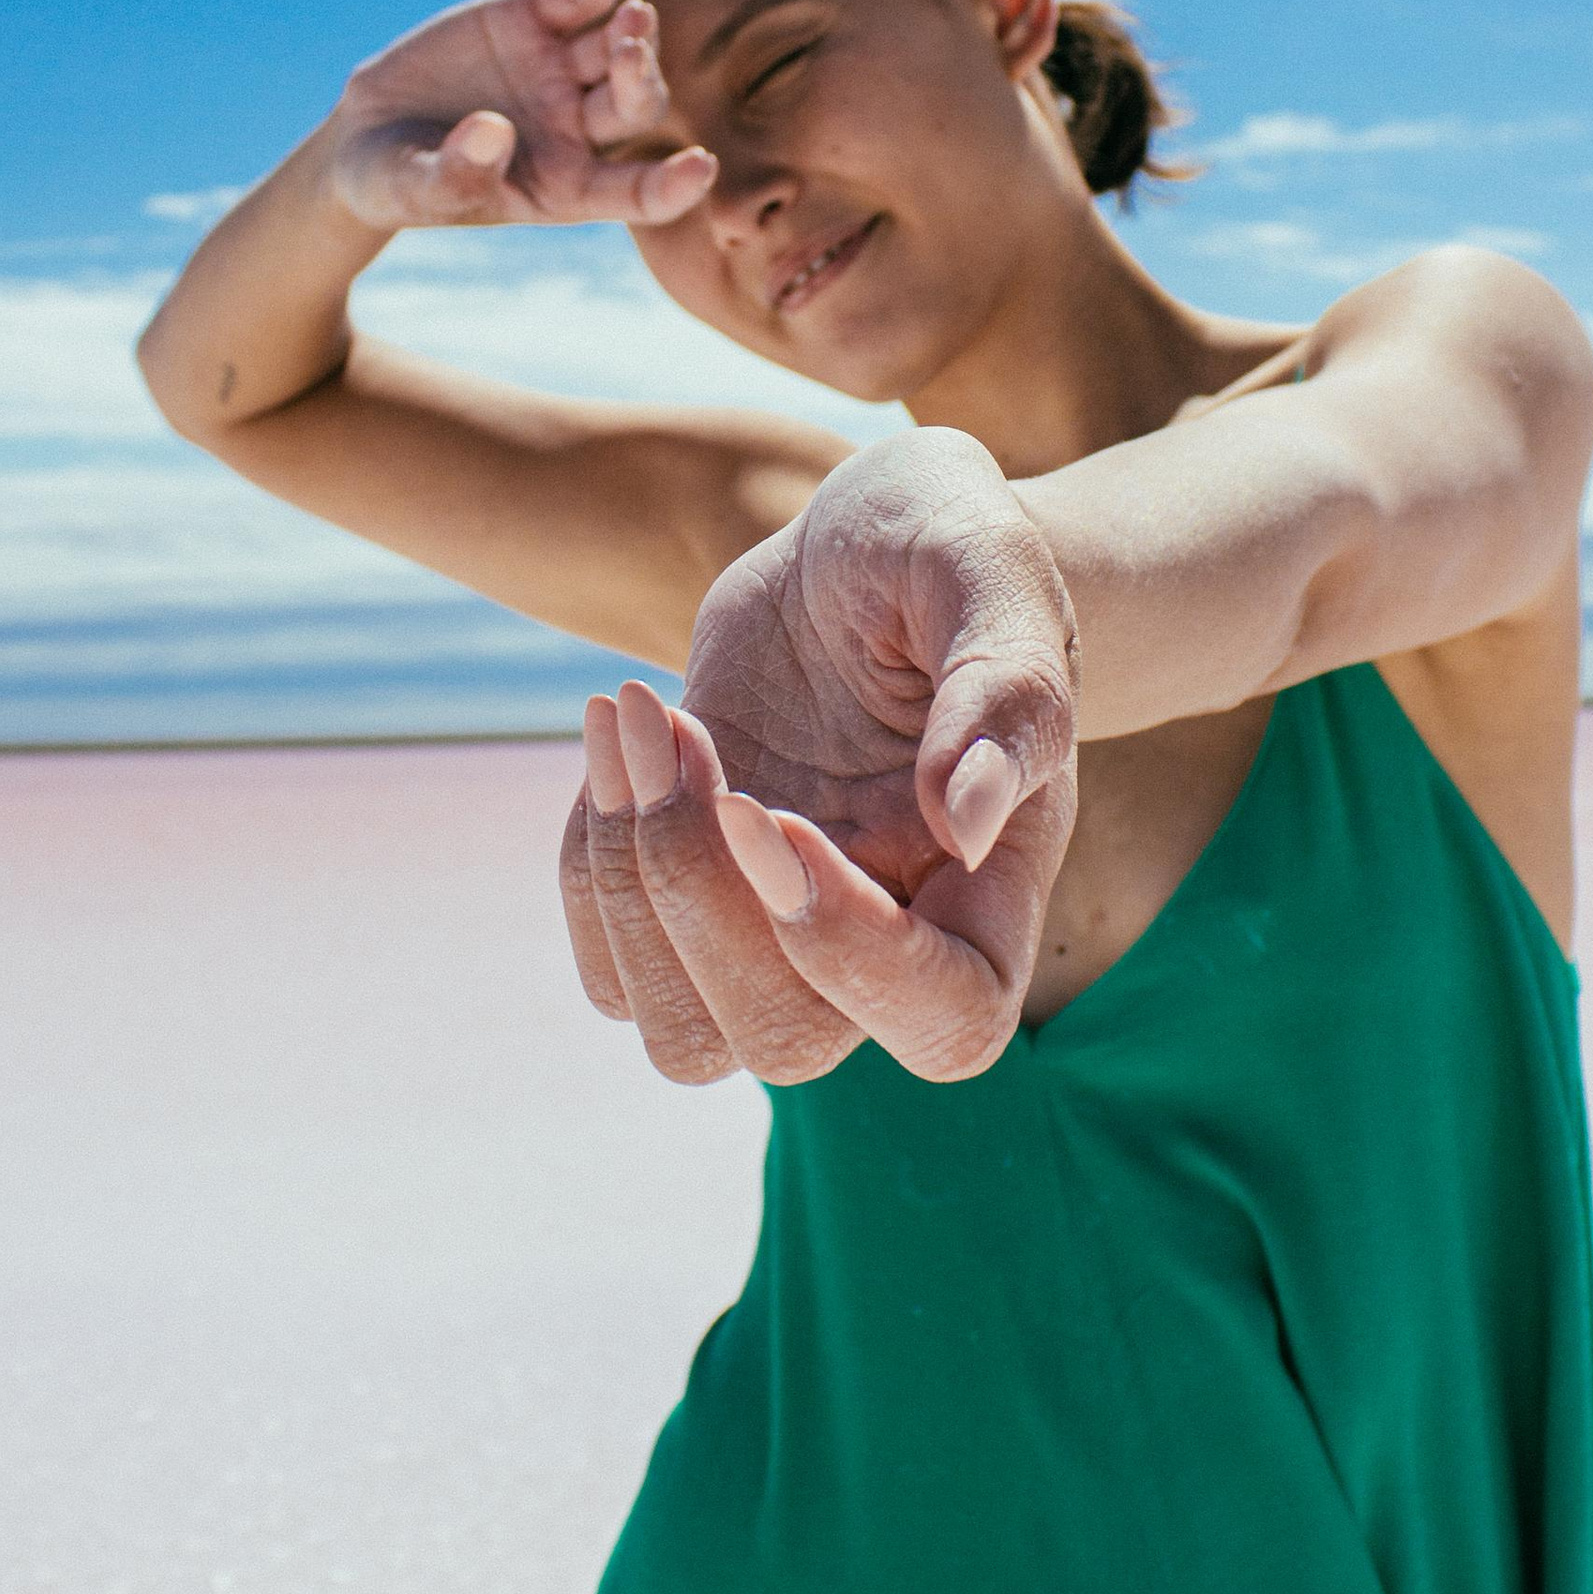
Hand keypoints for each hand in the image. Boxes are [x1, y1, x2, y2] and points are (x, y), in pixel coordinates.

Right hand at [323, 0, 717, 234]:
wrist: (370, 130)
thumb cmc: (401, 180)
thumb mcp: (415, 190)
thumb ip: (456, 173)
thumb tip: (493, 131)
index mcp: (567, 186)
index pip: (636, 193)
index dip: (672, 185)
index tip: (701, 168)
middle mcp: (579, 127)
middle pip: (637, 104)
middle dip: (640, 80)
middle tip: (629, 52)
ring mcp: (561, 69)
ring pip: (620, 47)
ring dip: (631, 31)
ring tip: (629, 12)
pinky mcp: (534, 19)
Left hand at [559, 429, 1079, 1087]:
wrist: (865, 548)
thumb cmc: (948, 549)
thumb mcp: (989, 572)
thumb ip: (1004, 690)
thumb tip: (961, 820)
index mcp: (993, 886)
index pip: (948, 1021)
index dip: (848, 954)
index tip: (767, 811)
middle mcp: (891, 942)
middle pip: (787, 1045)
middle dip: (697, 895)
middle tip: (683, 729)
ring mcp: (782, 938)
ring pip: (683, 1037)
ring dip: (628, 882)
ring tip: (642, 714)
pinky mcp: (697, 908)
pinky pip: (611, 972)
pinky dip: (587, 862)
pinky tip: (626, 733)